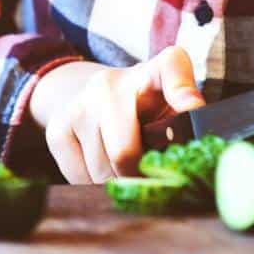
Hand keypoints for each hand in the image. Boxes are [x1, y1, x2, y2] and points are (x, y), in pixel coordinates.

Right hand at [36, 46, 203, 183]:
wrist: (89, 97)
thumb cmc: (146, 107)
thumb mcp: (172, 103)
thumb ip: (187, 115)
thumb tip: (196, 124)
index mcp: (154, 70)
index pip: (173, 68)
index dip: (182, 93)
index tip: (191, 110)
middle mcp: (109, 83)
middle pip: (125, 153)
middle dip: (140, 175)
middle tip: (149, 179)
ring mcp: (79, 106)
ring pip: (101, 172)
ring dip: (117, 184)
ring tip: (126, 172)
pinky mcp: (57, 130)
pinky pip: (78, 177)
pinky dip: (93, 185)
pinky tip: (103, 169)